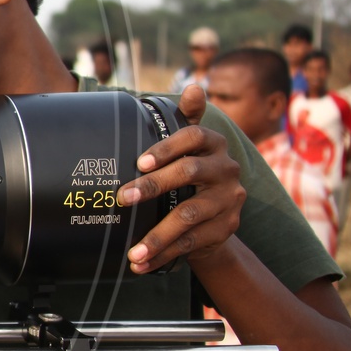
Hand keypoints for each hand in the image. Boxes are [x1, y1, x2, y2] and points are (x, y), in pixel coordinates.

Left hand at [117, 84, 245, 272]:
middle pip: (189, 174)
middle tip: (121, 199)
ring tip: (132, 250)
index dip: (167, 147)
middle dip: (152, 187)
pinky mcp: (226, 228)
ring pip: (189, 216)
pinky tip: (141, 263)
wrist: (216, 216)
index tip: (139, 161)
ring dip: (157, 235)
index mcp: (214, 145)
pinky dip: (163, 254)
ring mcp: (229, 201)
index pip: (195, 136)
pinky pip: (191, 243)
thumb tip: (193, 87)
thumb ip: (187, 117)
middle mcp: (227, 170)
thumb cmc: (190, 172)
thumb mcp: (188, 146)